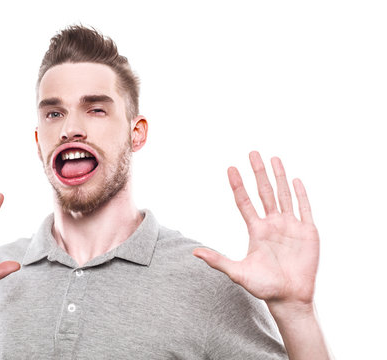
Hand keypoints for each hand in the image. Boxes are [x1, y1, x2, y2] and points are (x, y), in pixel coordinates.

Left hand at [194, 151, 318, 310]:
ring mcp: (290, 226)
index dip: (238, 185)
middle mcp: (272, 224)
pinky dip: (300, 194)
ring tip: (273, 158)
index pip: (244, 202)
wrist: (289, 298)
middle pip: (264, 192)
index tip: (230, 168)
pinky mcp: (307, 232)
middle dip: (258, 173)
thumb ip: (218, 261)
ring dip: (279, 176)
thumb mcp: (238, 273)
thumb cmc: (264, 287)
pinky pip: (305, 208)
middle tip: (252, 152)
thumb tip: (194, 252)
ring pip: (283, 195)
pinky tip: (295, 180)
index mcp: (256, 230)